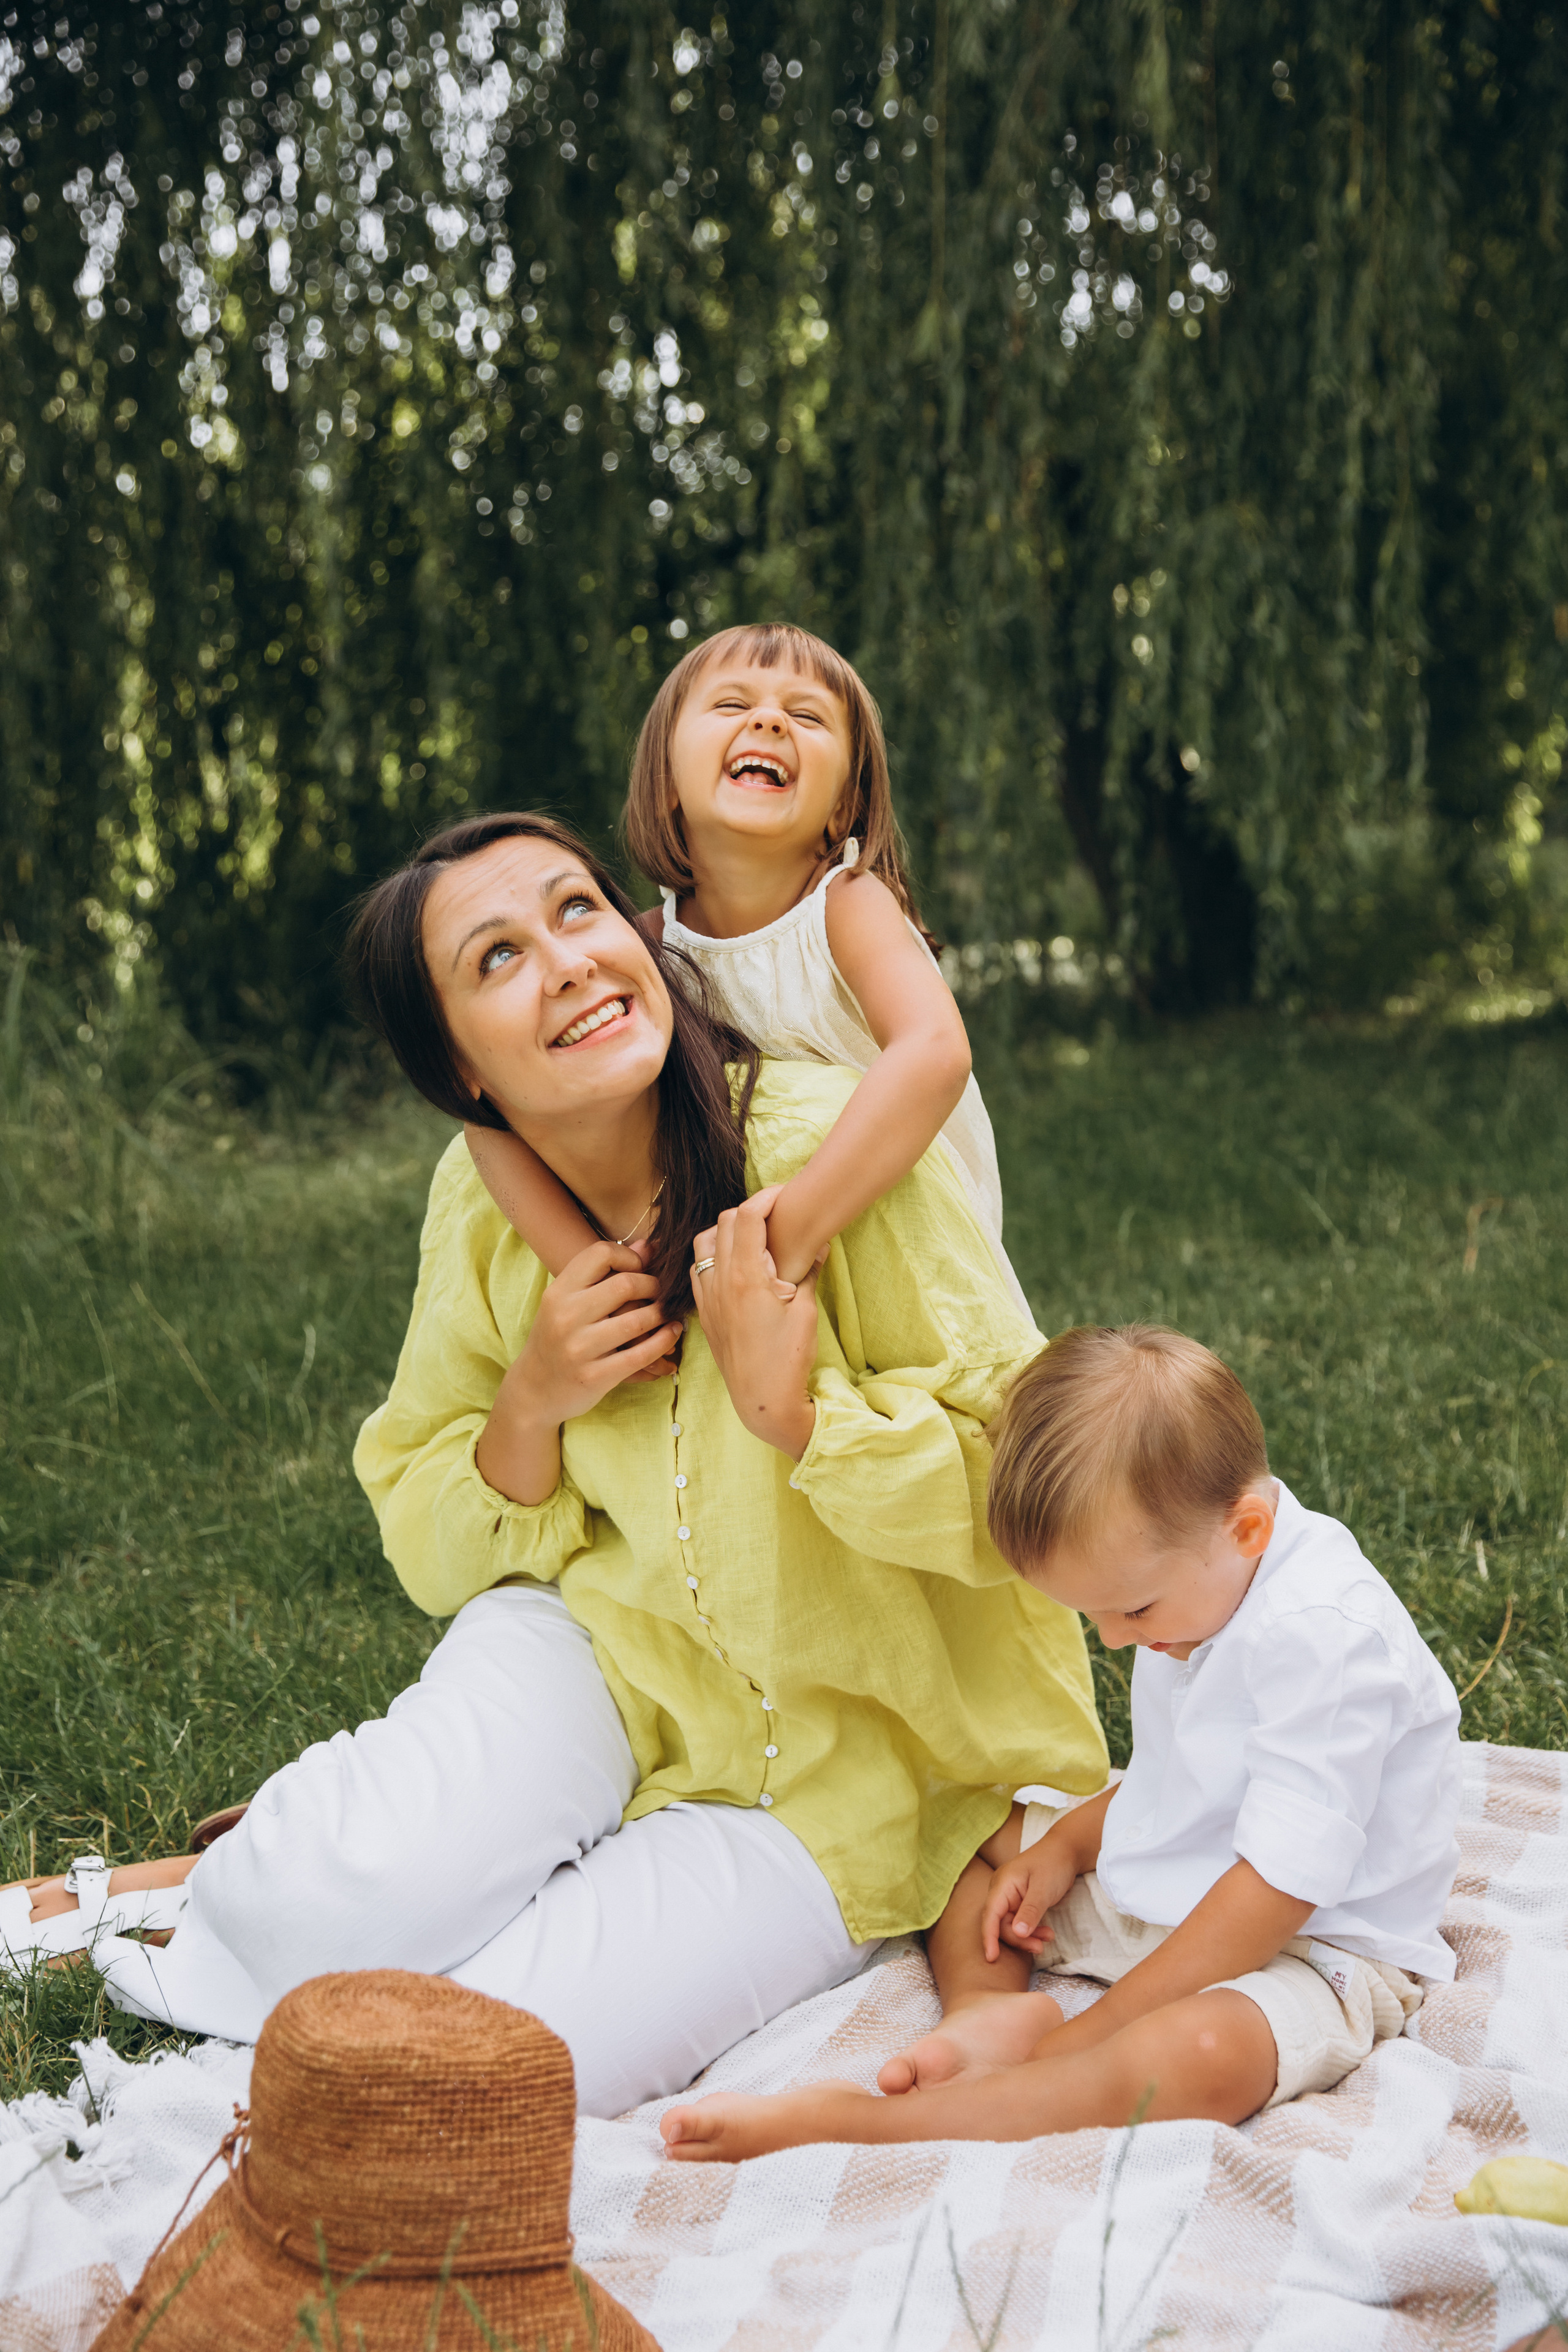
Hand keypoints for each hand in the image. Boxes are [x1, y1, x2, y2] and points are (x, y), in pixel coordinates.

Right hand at [513, 1240, 681, 1423]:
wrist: (534, 1390)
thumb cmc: (556, 1339)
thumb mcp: (567, 1303)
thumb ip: (604, 1274)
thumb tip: (647, 1245)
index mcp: (558, 1292)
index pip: (601, 1254)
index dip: (628, 1257)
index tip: (638, 1269)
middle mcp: (566, 1317)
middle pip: (626, 1284)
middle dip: (653, 1285)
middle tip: (660, 1292)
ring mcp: (579, 1348)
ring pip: (639, 1320)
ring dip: (663, 1314)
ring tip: (670, 1313)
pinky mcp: (595, 1377)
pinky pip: (642, 1355)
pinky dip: (665, 1341)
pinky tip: (672, 1334)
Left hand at [691, 1189, 818, 1458]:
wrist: (762, 1399)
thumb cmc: (787, 1358)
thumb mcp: (805, 1310)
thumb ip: (807, 1270)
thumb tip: (818, 1241)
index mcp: (746, 1277)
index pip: (747, 1217)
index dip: (766, 1197)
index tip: (784, 1194)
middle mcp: (719, 1281)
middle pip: (725, 1221)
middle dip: (750, 1210)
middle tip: (775, 1217)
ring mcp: (706, 1296)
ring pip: (704, 1241)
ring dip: (726, 1230)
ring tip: (753, 1239)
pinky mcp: (703, 1310)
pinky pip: (697, 1267)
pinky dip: (712, 1255)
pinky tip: (733, 1264)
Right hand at [979, 1835, 1078, 1962]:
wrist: (1066, 1850)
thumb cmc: (1053, 1864)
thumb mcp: (1043, 1888)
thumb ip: (1030, 1911)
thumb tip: (1017, 1933)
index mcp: (1002, 1884)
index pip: (990, 1915)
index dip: (989, 1937)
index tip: (992, 1958)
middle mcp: (1001, 1891)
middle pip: (1001, 1924)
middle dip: (1018, 1939)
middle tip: (1039, 1948)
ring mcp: (1010, 1897)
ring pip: (1011, 1926)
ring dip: (1027, 1937)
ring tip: (1048, 1939)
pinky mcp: (1020, 1903)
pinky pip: (1020, 1923)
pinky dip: (1032, 1931)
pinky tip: (1046, 1934)